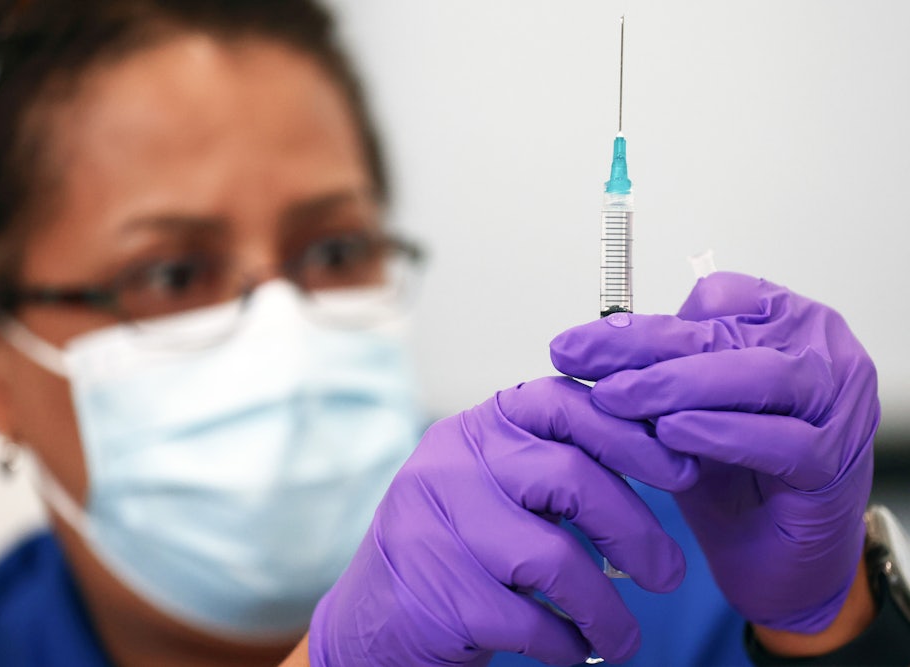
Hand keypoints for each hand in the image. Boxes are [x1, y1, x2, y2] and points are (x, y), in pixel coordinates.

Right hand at [309, 377, 697, 665]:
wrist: (378, 614)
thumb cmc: (461, 545)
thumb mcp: (499, 485)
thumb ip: (556, 464)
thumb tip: (666, 459)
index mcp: (478, 428)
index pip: (561, 403)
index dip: (630, 434)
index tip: (681, 471)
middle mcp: (452, 464)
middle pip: (569, 479)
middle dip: (635, 532)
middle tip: (669, 576)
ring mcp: (437, 526)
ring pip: (555, 558)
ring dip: (608, 609)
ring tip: (627, 639)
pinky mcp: (439, 593)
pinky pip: (530, 620)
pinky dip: (567, 643)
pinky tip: (574, 649)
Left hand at [550, 272, 878, 633]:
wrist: (770, 557)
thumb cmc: (732, 473)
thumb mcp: (684, 408)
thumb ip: (658, 369)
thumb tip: (587, 343)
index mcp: (788, 323)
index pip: (715, 299)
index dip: (643, 321)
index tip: (579, 344)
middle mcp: (823, 353)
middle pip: (727, 333)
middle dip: (641, 347)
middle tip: (578, 361)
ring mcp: (839, 405)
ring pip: (762, 376)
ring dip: (679, 384)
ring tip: (618, 399)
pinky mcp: (836, 461)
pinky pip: (782, 440)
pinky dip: (720, 433)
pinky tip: (671, 433)